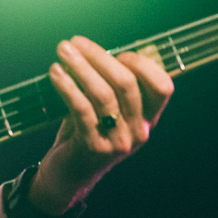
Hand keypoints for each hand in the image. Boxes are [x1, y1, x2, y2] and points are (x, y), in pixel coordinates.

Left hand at [29, 36, 173, 215]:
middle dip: (99, 57)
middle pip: (127, 84)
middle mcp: (138, 131)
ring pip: (103, 94)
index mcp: (147, 119)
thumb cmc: (86, 133)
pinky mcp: (93, 146)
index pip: (163, 87)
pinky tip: (55, 72)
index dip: (142, 64)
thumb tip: (100, 49)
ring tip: (62, 51)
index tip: (116, 52)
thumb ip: (109, 85)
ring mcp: (117, 141)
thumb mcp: (105, 110)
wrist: (68, 175)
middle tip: (74, 42)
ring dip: (80, 67)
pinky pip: (81, 109)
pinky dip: (67, 86)